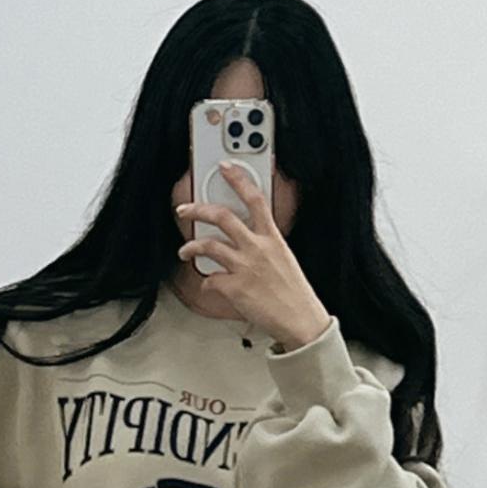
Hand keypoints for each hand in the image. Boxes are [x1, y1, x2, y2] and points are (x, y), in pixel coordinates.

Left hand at [176, 160, 333, 348]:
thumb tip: (245, 242)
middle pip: (222, 216)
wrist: (300, 320)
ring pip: (207, 245)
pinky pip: (210, 280)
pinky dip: (207, 283)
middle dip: (198, 209)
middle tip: (185, 209)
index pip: (255, 199)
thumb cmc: (294, 293)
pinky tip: (210, 286)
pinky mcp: (234, 288)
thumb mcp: (284, 259)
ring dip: (191, 247)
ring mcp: (244, 267)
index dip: (238, 179)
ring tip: (185, 251)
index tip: (226, 167)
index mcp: (272, 238)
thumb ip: (264, 246)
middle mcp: (257, 248)